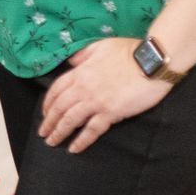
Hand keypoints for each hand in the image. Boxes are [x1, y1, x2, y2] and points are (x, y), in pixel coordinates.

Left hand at [38, 38, 172, 152]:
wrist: (152, 62)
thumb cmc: (128, 52)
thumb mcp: (99, 46)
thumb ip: (83, 55)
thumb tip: (72, 62)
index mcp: (79, 72)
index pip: (56, 90)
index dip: (48, 103)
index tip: (44, 113)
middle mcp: (83, 88)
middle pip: (60, 107)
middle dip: (49, 122)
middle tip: (43, 133)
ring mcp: (96, 101)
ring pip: (71, 120)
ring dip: (59, 132)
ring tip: (52, 142)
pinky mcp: (111, 113)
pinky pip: (92, 130)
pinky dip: (81, 140)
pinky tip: (74, 148)